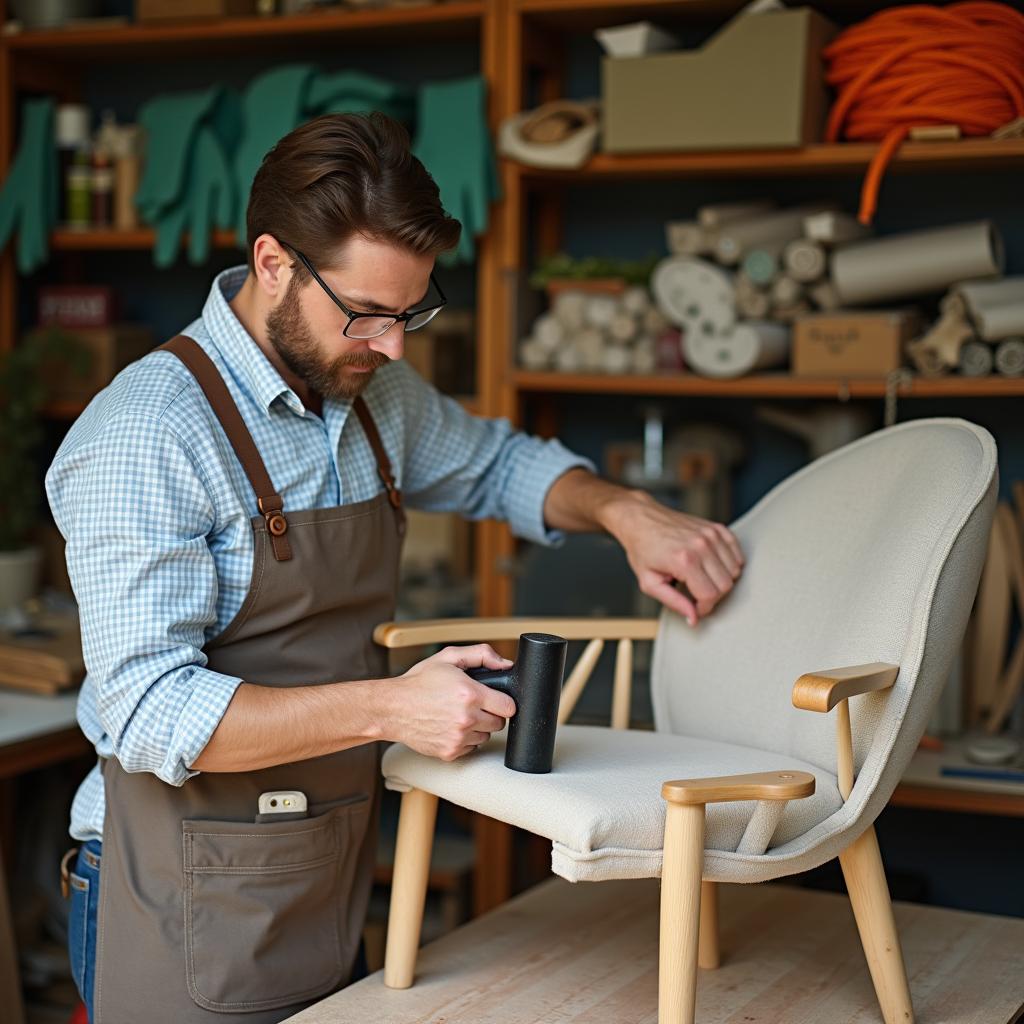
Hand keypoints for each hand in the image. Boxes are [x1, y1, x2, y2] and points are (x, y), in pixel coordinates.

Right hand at [385, 645, 515, 760]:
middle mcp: (466, 719)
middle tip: (473, 704)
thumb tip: (506, 664)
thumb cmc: (419, 682)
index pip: (509, 707)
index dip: (503, 701)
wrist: (392, 707)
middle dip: (490, 713)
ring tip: (458, 714)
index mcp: (470, 694)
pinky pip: (470, 747)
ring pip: (485, 736)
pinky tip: (449, 726)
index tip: (495, 699)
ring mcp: (458, 738)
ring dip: (477, 727)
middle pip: (499, 724)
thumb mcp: (449, 657)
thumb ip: (482, 655)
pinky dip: (464, 739)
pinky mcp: (450, 752)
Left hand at [605, 491, 744, 626]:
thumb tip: (693, 618)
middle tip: (697, 594)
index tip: (695, 607)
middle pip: (726, 584)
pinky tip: (713, 566)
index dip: (704, 608)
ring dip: (721, 580)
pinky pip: (737, 553)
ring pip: (735, 570)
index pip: (710, 595)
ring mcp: (711, 535)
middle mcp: (701, 545)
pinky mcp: (716, 528)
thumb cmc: (642, 549)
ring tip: (702, 578)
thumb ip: (674, 602)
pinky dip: (730, 563)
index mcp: (684, 560)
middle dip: (713, 596)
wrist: (641, 520)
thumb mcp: (650, 582)